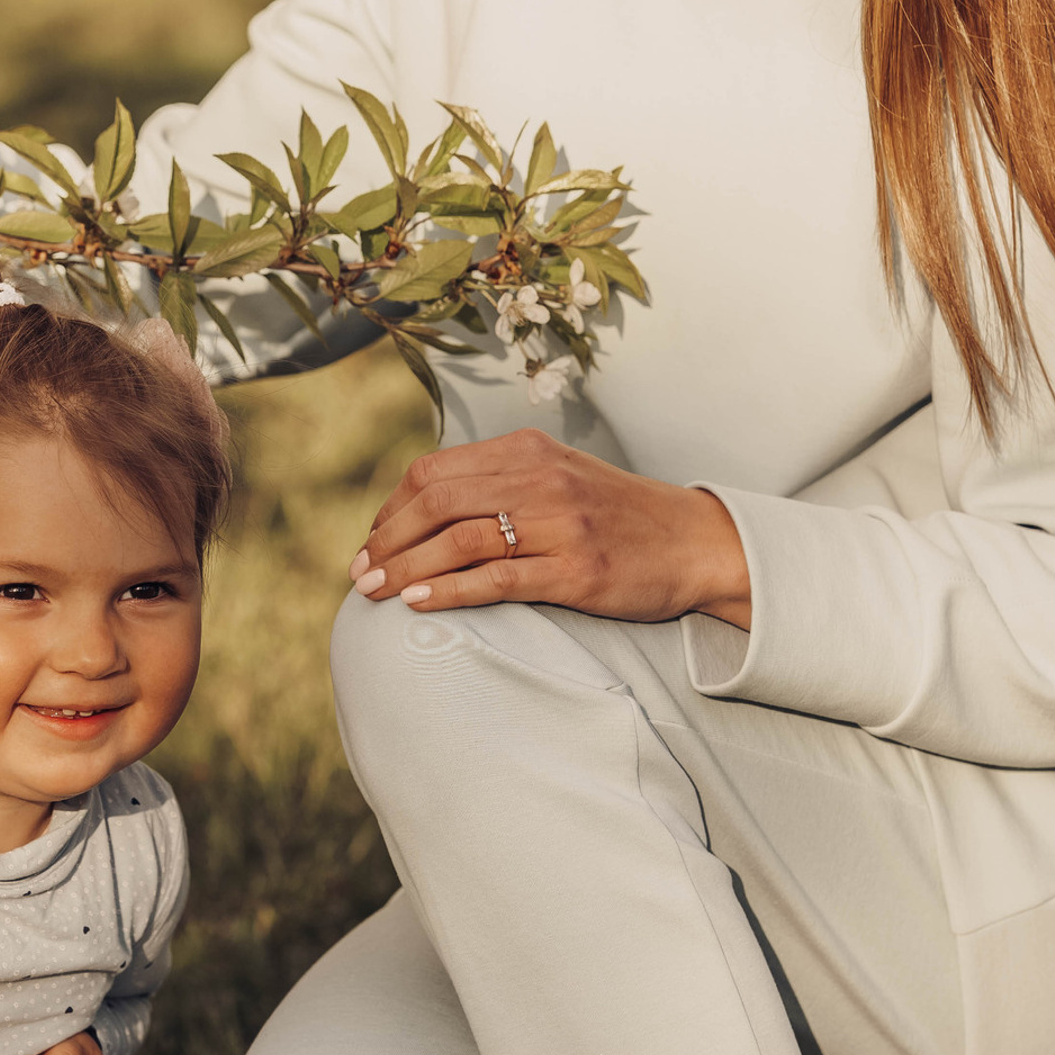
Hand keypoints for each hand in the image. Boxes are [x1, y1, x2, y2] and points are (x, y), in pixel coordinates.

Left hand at [349, 428, 751, 627]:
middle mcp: (538, 479)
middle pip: (435, 501)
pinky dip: (447, 591)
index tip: (373, 541)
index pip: (433, 471)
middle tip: (359, 573)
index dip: (392, 508)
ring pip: (457, 539)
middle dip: (386, 539)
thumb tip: (422, 511)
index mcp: (525, 451)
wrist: (694, 541)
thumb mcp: (555, 477)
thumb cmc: (615, 516)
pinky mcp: (575, 570)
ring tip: (373, 593)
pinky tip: (418, 603)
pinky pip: (495, 579)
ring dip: (405, 567)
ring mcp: (558, 523)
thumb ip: (498, 483)